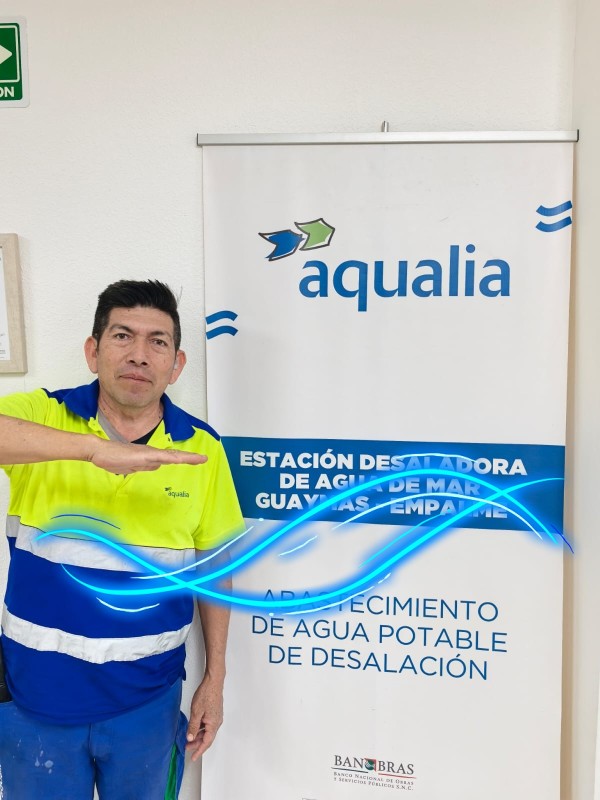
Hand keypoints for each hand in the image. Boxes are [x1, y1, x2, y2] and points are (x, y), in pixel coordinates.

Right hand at [89, 439, 206, 474]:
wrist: (99, 450)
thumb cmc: (112, 457)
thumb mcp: (132, 466)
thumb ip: (145, 466)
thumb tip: (157, 466)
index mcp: (149, 457)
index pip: (170, 458)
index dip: (184, 458)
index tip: (196, 459)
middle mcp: (151, 453)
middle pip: (174, 456)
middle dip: (190, 458)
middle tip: (204, 459)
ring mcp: (147, 453)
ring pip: (171, 456)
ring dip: (185, 457)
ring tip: (199, 459)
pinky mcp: (142, 455)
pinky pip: (159, 457)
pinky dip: (171, 458)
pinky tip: (179, 460)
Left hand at [186, 675, 223, 760]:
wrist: (213, 682)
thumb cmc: (206, 695)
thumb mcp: (196, 712)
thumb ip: (193, 726)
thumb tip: (190, 738)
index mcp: (213, 725)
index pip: (206, 742)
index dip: (199, 751)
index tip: (193, 757)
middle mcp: (217, 722)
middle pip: (207, 737)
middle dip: (197, 743)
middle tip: (186, 746)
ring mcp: (216, 717)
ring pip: (207, 731)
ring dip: (198, 736)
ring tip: (188, 737)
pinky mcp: (215, 712)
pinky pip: (208, 725)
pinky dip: (201, 729)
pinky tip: (194, 727)